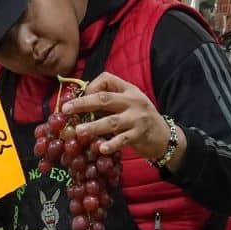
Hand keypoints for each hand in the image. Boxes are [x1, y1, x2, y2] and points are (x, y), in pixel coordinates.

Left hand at [61, 72, 186, 171]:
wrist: (164, 135)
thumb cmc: (140, 119)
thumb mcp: (128, 103)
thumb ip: (109, 102)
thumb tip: (80, 105)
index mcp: (127, 89)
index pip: (106, 79)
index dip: (89, 87)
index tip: (77, 99)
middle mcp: (132, 101)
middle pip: (104, 99)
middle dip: (83, 103)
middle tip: (66, 110)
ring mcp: (137, 118)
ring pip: (111, 121)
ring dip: (93, 127)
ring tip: (78, 132)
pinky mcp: (140, 134)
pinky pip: (123, 139)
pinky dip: (112, 144)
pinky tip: (101, 148)